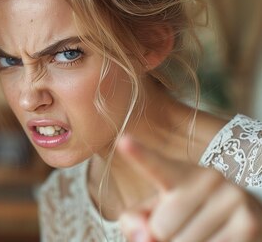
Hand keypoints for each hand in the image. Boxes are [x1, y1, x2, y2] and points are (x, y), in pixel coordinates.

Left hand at [117, 135, 261, 241]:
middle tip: (184, 227)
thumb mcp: (155, 213)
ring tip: (201, 234)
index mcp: (179, 173)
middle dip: (165, 238)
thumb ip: (135, 221)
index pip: (155, 167)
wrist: (240, 221)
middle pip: (161, 229)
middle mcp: (208, 178)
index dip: (139, 155)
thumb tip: (145, 238)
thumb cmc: (188, 217)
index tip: (123, 141)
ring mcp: (231, 198)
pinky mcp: (248, 222)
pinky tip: (216, 240)